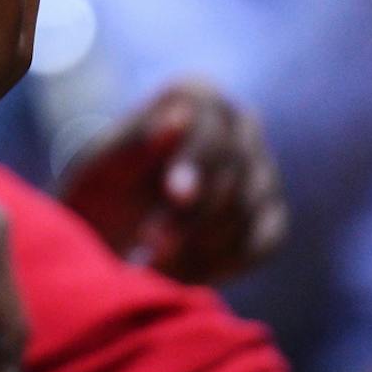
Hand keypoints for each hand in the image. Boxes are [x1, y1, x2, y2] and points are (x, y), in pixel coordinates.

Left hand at [59, 79, 285, 284]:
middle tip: (151, 244)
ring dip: (201, 243)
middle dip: (192, 214)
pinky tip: (181, 276)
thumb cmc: (100, 190)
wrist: (109, 236)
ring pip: (251, 206)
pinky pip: (264, 241)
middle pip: (237, 167)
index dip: (199, 158)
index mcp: (195, 95)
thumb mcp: (102, 168)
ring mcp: (263, 171)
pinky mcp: (271, 216)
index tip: (175, 194)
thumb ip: (138, 142)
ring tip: (153, 263)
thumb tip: (180, 116)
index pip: (213, 118)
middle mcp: (239, 126)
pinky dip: (224, 264)